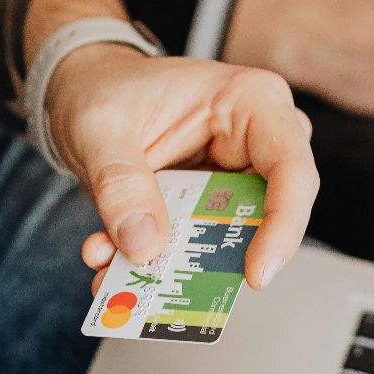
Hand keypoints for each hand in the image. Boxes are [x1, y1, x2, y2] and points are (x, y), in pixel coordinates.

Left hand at [46, 44, 318, 289]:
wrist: (83, 89)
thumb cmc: (103, 87)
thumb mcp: (99, 129)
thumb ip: (120, 184)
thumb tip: (146, 245)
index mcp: (249, 101)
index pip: (291, 168)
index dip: (284, 225)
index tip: (255, 274)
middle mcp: (253, 139)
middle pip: (270, 213)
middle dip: (221, 256)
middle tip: (176, 286)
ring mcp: (232, 175)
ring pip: (228, 237)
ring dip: (176, 264)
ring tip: (123, 275)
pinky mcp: (206, 205)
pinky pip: (194, 244)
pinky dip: (151, 259)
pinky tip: (107, 260)